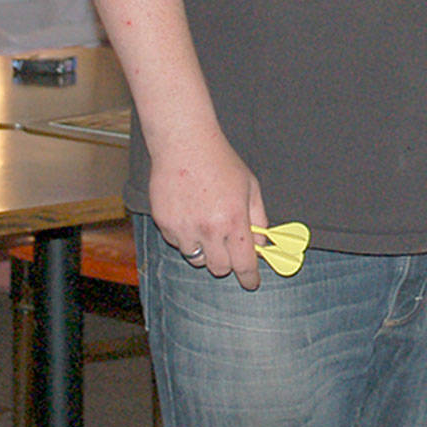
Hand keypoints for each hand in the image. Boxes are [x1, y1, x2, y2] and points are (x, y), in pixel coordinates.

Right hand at [146, 120, 267, 289]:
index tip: (251, 282)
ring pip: (196, 259)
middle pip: (219, 268)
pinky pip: (177, 243)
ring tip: (205, 224)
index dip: (250, 278)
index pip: (244, 264)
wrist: (185, 144)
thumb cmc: (221, 163)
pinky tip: (188, 214)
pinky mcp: (164, 224)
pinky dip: (185, 237)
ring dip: (204, 250)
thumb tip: (262, 245)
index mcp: (234, 220)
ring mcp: (184, 228)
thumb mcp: (250, 186)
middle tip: (227, 247)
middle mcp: (209, 229)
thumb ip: (259, 218)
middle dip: (227, 263)